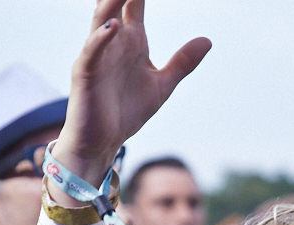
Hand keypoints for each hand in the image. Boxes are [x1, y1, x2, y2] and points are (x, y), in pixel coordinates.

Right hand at [53, 0, 210, 183]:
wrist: (103, 143)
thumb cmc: (126, 111)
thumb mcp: (162, 85)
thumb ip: (182, 62)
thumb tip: (207, 40)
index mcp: (131, 41)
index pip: (135, 5)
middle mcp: (112, 42)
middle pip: (116, 4)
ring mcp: (97, 56)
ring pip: (101, 21)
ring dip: (111, 2)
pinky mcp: (86, 74)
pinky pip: (92, 52)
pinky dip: (101, 39)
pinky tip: (113, 28)